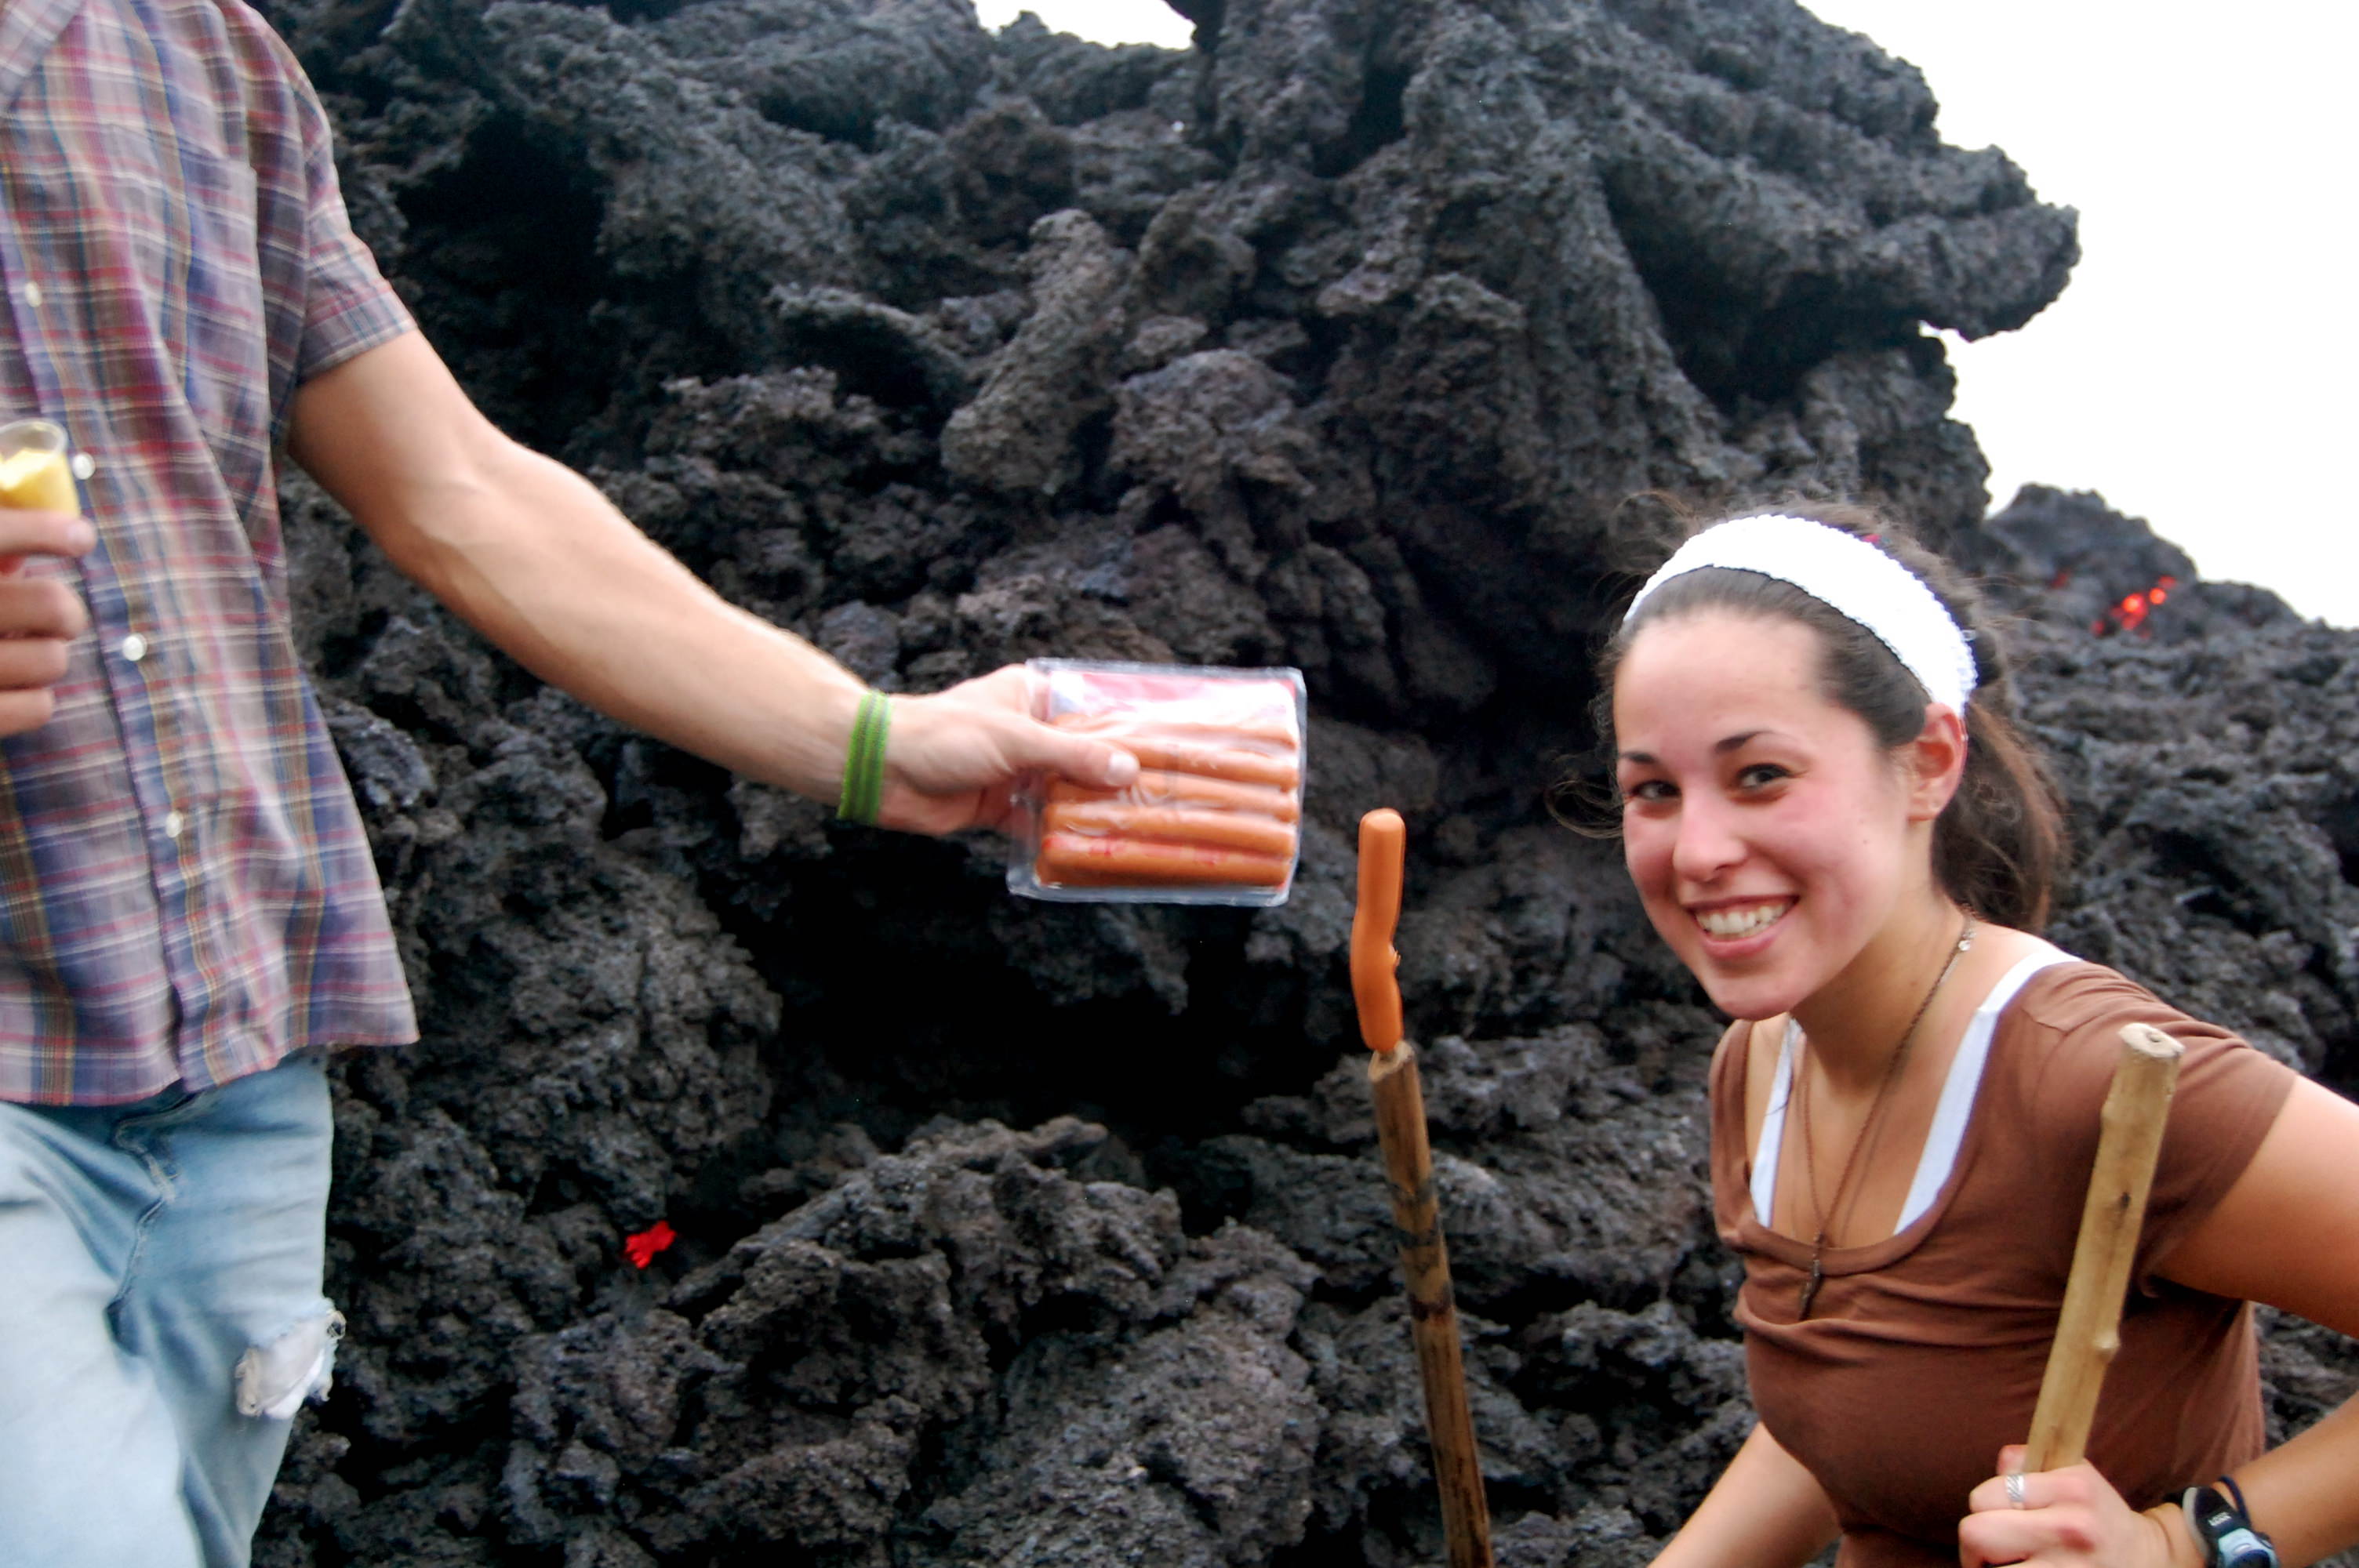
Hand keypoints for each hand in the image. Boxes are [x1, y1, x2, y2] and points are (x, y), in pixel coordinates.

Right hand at [0, 508, 92, 735]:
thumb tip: (30, 552)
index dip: (46, 531)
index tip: (79, 537)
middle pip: (53, 605)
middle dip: (63, 609)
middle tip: (57, 614)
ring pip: (53, 659)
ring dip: (46, 655)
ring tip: (20, 651)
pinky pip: (39, 707)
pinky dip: (34, 698)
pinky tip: (13, 687)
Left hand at [874, 664, 1140, 835]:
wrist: (882, 769)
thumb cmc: (944, 735)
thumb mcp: (1016, 739)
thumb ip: (1073, 755)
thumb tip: (1127, 769)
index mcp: (1032, 697)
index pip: (1091, 711)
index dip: (1125, 731)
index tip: (1165, 749)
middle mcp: (1027, 733)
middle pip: (1081, 755)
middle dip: (1112, 777)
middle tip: (1159, 796)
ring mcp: (1014, 771)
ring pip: (1062, 791)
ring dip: (1086, 808)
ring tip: (1132, 825)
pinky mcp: (997, 806)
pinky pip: (1035, 822)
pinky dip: (1055, 835)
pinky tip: (1087, 849)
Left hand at [1960, 1447, 2198, 1567]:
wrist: (2148, 1558)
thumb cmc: (2095, 1515)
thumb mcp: (2072, 1474)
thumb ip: (2027, 1465)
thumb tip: (1999, 1470)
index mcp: (2070, 1489)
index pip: (1983, 1497)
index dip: (1984, 1508)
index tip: (2000, 1515)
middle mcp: (2071, 1529)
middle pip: (1975, 1535)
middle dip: (1978, 1544)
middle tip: (1999, 1548)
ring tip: (2017, 1563)